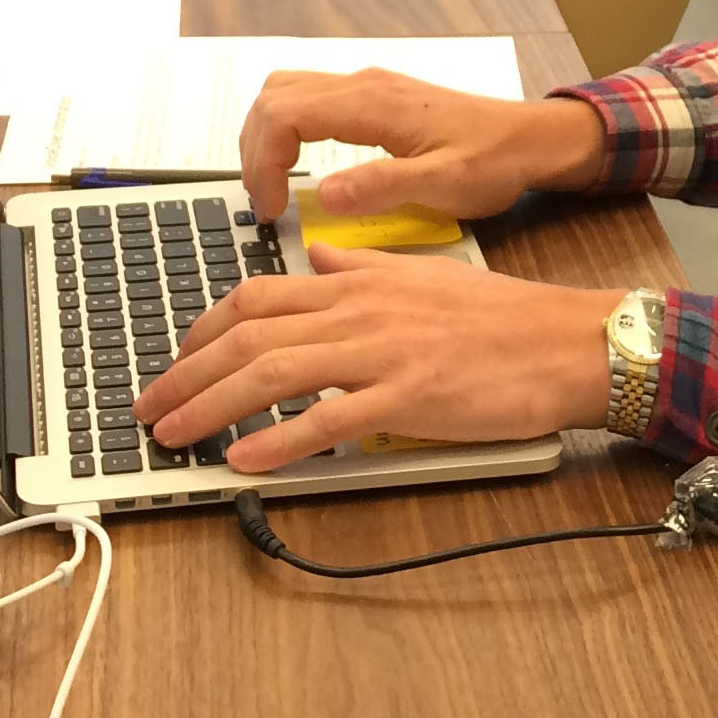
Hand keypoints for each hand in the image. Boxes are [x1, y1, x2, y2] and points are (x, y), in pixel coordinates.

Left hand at [132, 242, 619, 470]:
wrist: (567, 341)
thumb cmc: (503, 317)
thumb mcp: (424, 273)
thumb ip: (365, 264)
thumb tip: (320, 256)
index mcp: (361, 280)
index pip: (257, 294)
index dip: (203, 327)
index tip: (177, 356)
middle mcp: (361, 309)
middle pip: (249, 334)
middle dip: (186, 372)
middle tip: (150, 407)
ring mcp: (382, 353)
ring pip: (274, 372)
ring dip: (211, 405)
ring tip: (175, 436)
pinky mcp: (408, 398)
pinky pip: (329, 421)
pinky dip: (278, 442)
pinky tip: (245, 461)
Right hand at [238, 69, 605, 219]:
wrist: (533, 139)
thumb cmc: (495, 161)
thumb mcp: (444, 184)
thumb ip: (382, 186)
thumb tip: (321, 195)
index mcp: (372, 103)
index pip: (284, 115)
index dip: (262, 161)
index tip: (272, 209)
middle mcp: (363, 85)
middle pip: (274, 96)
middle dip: (254, 148)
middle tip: (264, 200)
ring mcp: (369, 86)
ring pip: (288, 91)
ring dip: (267, 134)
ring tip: (272, 185)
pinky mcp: (376, 97)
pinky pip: (310, 98)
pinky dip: (288, 128)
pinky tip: (298, 166)